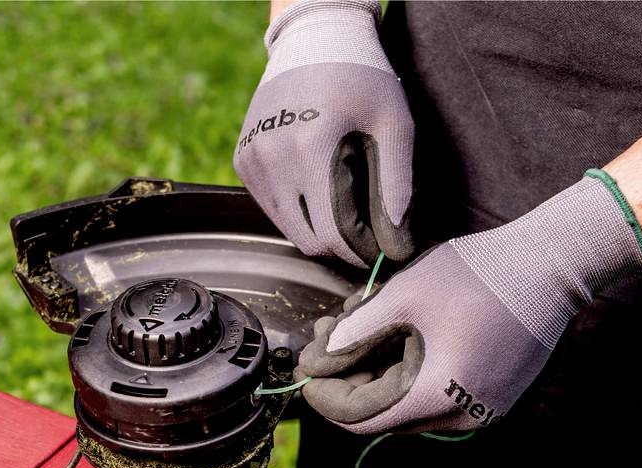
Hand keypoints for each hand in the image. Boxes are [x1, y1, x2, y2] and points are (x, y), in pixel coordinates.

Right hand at [233, 0, 413, 266]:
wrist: (314, 40)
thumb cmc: (363, 80)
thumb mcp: (395, 124)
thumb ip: (398, 186)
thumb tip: (397, 245)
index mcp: (313, 147)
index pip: (334, 232)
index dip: (362, 251)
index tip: (383, 252)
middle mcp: (274, 157)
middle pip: (309, 240)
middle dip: (342, 246)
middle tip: (367, 232)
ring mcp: (253, 160)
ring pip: (289, 230)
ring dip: (319, 230)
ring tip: (345, 205)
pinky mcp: (243, 161)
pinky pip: (273, 209)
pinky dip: (297, 211)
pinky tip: (318, 186)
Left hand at [297, 176, 641, 433]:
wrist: (552, 266)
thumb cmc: (481, 274)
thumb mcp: (406, 296)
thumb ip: (357, 332)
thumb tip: (321, 357)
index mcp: (437, 397)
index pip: (362, 418)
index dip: (326, 396)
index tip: (306, 367)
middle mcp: (460, 418)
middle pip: (384, 415)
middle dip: (348, 380)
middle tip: (327, 339)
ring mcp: (481, 412)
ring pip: (408, 406)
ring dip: (377, 374)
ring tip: (357, 328)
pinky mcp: (493, 398)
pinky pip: (436, 397)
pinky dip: (408, 374)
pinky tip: (394, 337)